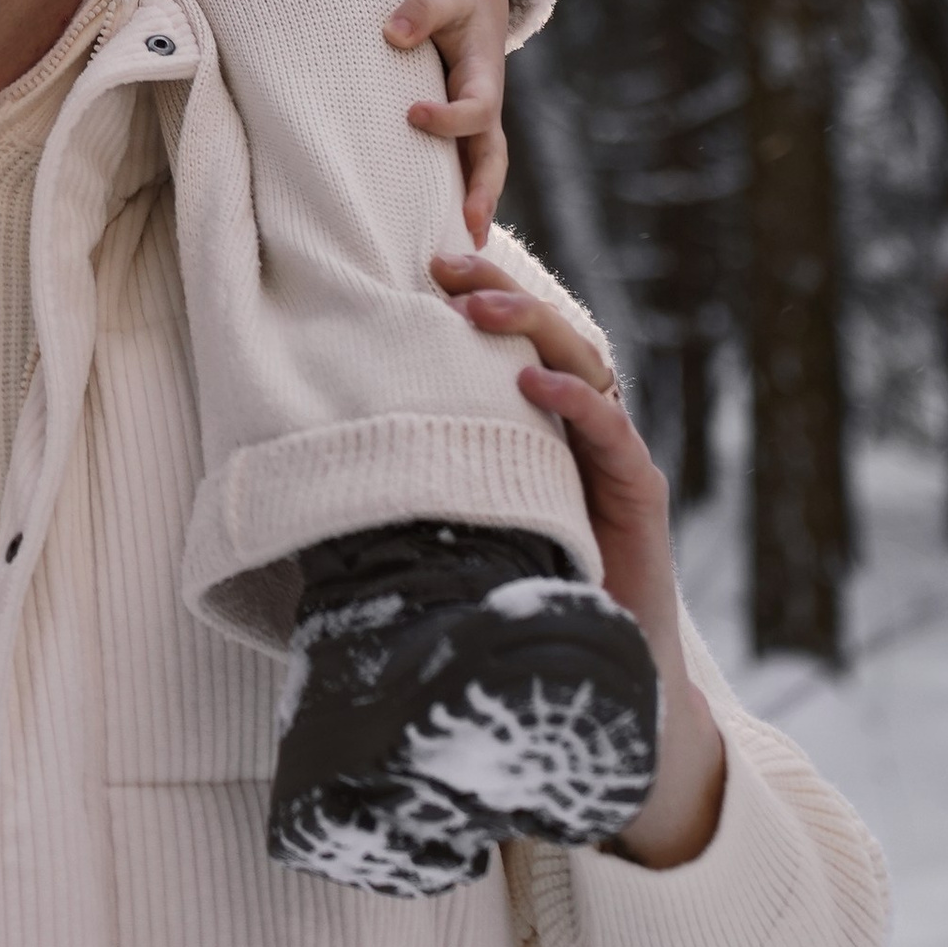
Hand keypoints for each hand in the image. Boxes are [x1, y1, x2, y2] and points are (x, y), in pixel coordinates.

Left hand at [384, 0, 510, 243]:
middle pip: (493, 159)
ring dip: (474, 210)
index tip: (412, 113)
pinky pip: (463, 175)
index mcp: (484, 79)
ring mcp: (476, 131)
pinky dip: (456, 205)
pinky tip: (436, 238)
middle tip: (467, 223)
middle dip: (483, 192)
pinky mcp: (460, 139)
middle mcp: (485, 112)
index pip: (476, 109)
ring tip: (459, 251)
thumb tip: (392, 34)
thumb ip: (421, 9)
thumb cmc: (454, 5)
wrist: (471, 10)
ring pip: (482, 176)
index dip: (450, 117)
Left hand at [433, 251, 726, 869]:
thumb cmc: (518, 596)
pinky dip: (576, 401)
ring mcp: (611, 457)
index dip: (476, 299)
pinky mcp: (638, 494)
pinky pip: (612, 432)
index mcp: (531, 427)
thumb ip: (413, 489)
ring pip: (581, 363)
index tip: (421, 268)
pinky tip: (534, 383)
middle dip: (499, 292)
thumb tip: (309, 461)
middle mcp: (574, 429)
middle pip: (546, 335)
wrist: (603, 681)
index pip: (509, 342)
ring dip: (530, 328)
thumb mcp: (456, 528)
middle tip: (445, 265)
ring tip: (478, 309)